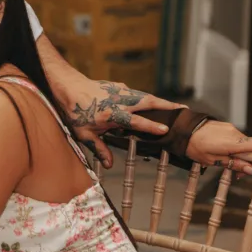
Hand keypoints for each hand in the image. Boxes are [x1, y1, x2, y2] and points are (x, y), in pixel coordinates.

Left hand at [62, 80, 184, 167]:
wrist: (67, 86)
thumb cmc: (74, 112)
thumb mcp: (83, 134)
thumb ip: (99, 148)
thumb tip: (109, 165)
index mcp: (112, 114)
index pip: (136, 121)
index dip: (151, 126)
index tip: (166, 129)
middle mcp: (120, 101)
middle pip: (147, 102)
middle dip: (166, 106)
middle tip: (184, 110)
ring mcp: (120, 91)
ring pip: (144, 95)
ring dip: (160, 100)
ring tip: (177, 106)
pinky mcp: (119, 86)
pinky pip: (137, 92)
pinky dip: (147, 97)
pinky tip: (154, 102)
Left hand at [186, 121, 251, 175]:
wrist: (182, 130)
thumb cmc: (195, 146)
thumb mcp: (213, 160)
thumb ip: (234, 164)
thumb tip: (251, 170)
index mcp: (233, 143)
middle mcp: (235, 133)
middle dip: (250, 160)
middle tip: (238, 172)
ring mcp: (231, 128)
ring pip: (245, 143)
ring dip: (242, 154)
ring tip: (228, 162)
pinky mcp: (226, 126)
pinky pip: (237, 137)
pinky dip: (235, 146)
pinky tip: (225, 153)